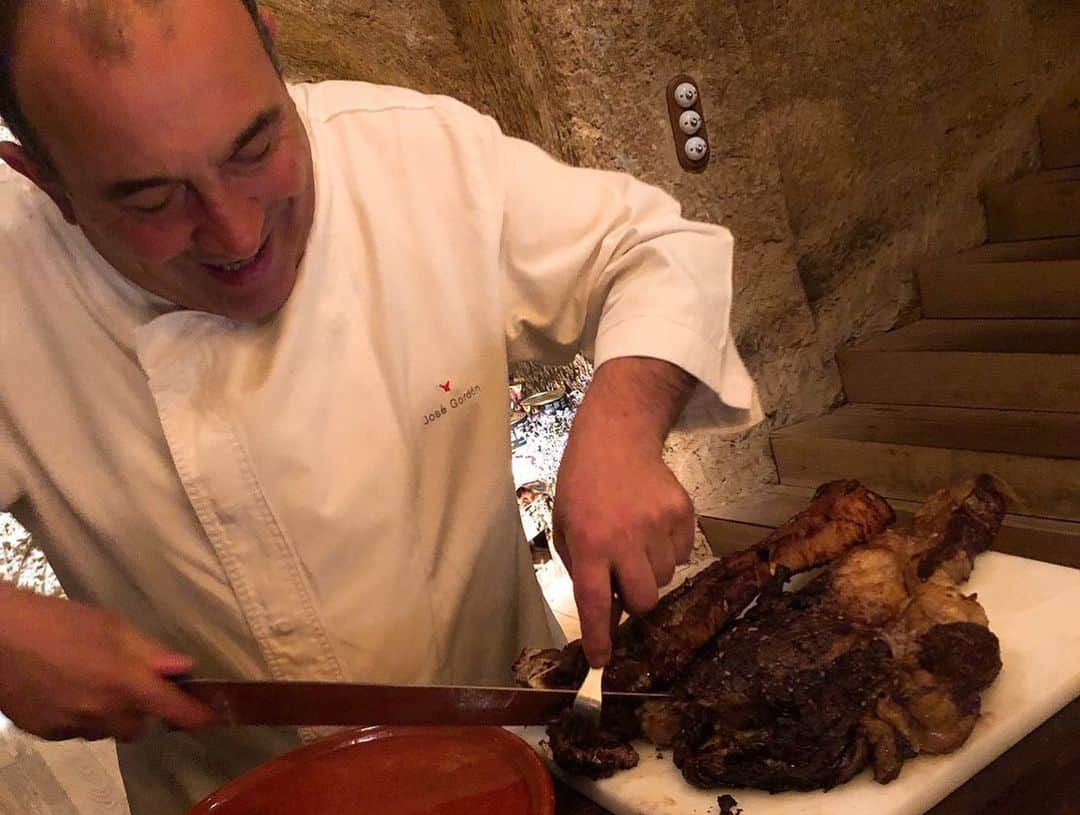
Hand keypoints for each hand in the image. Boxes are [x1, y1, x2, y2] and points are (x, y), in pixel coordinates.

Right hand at [0, 584, 218, 741]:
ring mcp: (72, 726)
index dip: (194, 716)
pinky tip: (70, 689)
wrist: (0, 638)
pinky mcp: (47, 732)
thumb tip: (183, 667)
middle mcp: (101, 711)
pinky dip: (83, 716)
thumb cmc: (58, 622)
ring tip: (95, 681)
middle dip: (144, 711)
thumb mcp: (112, 626)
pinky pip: (78, 731)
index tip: (210, 718)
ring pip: (107, 731)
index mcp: (123, 682)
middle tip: (135, 685)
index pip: (171, 709)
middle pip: (139, 727)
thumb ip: (150, 651)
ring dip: (112, 714)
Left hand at [552, 358, 696, 666]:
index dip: (600, 637)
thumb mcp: (565, 526)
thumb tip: (606, 609)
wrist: (617, 436)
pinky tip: (653, 525)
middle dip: (635, 601)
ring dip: (650, 570)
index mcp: (590, 542)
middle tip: (625, 579)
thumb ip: (583, 568)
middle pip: (644, 601)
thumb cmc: (582, 484)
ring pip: (665, 578)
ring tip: (635, 538)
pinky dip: (669, 550)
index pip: (596, 602)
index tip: (603, 662)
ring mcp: (658, 525)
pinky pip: (683, 554)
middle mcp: (625, 537)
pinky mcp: (683, 513)